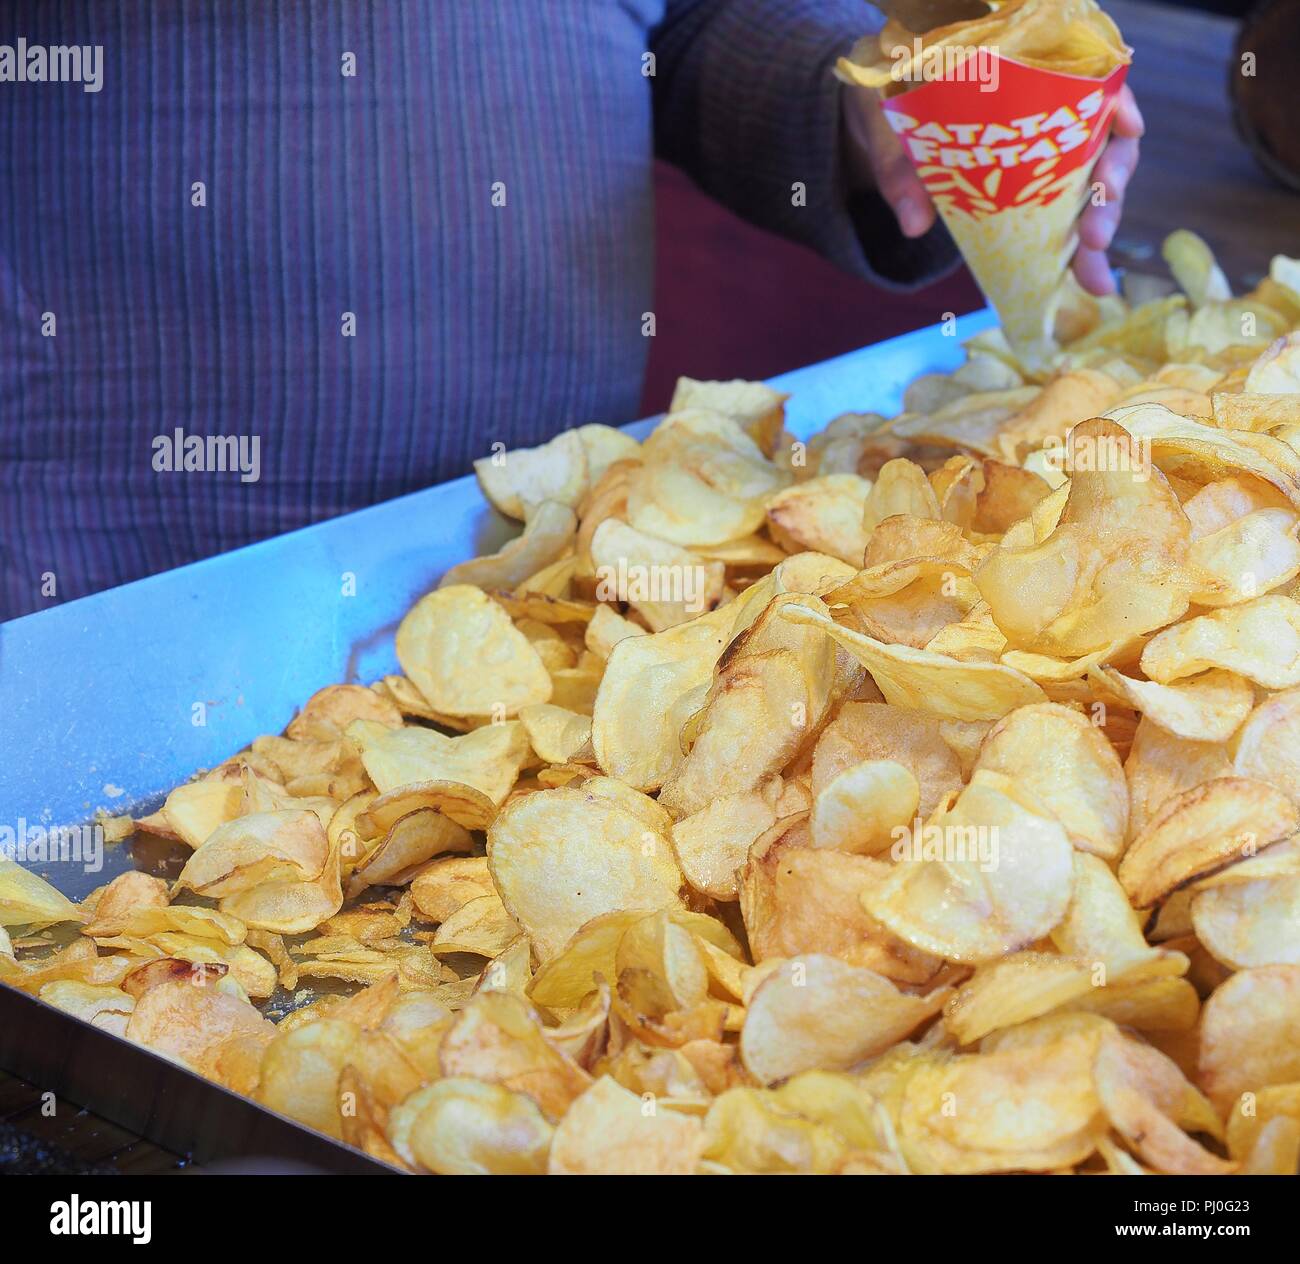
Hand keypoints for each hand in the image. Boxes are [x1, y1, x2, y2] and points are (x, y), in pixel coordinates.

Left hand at [841, 83, 1145, 296]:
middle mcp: (1050, 116)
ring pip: (1094, 187)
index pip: (1090, 80)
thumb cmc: (893, 112)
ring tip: (1093, 276)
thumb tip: (914, 224)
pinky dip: (1077, 252)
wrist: (882, 130)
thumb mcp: (889, 130)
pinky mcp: (1036, 194)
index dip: (1117, 102)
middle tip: (1095, 234)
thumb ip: (900, 170)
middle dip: (1110, 189)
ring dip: (1100, 230)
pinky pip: (1068, 217)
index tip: (1129, 128)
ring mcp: (1048, 157)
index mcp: (1026, 79)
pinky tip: (1088, 282)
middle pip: (1103, 142)